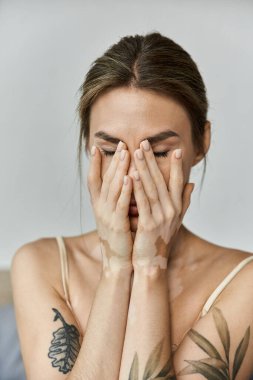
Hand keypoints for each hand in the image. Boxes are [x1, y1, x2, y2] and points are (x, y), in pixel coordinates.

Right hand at [87, 141, 133, 271]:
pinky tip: (131, 177)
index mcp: (99, 205)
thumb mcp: (116, 215)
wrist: (119, 261)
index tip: (96, 147)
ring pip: (113, 188)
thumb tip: (126, 181)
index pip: (94, 180)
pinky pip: (121, 204)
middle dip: (113, 161)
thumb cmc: (121, 237)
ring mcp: (107, 216)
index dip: (94, 164)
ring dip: (119, 170)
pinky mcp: (117, 224)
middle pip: (105, 180)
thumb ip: (120, 198)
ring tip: (126, 154)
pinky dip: (126, 190)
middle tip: (120, 144)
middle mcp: (100, 208)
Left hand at [131, 140, 193, 270]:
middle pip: (161, 181)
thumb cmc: (162, 239)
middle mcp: (171, 210)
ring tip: (137, 153)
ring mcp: (160, 217)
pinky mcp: (148, 224)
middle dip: (153, 161)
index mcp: (177, 207)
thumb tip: (191, 183)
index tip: (175, 149)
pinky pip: (142, 203)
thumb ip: (184, 201)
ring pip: (151, 188)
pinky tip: (131, 175)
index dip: (177, 166)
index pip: (178, 182)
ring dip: (144, 169)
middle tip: (145, 143)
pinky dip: (137, 188)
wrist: (152, 262)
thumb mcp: (176, 220)